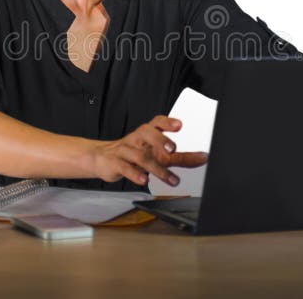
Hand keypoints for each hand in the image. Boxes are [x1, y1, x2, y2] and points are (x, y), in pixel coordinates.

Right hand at [91, 115, 207, 186]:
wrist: (102, 159)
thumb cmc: (132, 154)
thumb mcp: (154, 153)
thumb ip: (177, 157)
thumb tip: (201, 159)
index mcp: (146, 134)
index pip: (156, 123)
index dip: (167, 122)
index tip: (179, 125)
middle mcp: (136, 140)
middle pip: (146, 133)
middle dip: (160, 140)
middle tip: (173, 149)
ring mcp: (125, 151)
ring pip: (140, 156)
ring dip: (158, 169)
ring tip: (172, 180)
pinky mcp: (116, 164)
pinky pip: (125, 168)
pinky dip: (136, 175)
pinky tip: (145, 180)